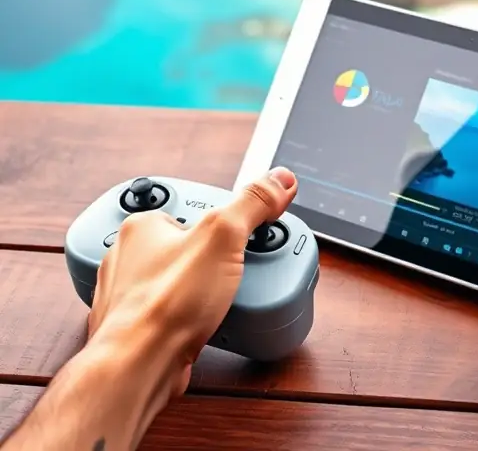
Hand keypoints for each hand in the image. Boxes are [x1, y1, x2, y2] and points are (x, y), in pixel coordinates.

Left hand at [87, 166, 297, 396]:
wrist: (137, 368)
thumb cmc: (166, 303)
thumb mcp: (224, 237)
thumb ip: (253, 203)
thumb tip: (279, 180)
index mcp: (142, 226)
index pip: (189, 207)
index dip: (219, 222)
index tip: (239, 235)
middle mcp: (128, 258)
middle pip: (187, 245)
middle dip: (215, 260)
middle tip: (235, 269)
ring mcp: (129, 295)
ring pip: (180, 282)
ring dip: (204, 290)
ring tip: (223, 298)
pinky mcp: (137, 328)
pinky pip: (173, 313)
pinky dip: (191, 318)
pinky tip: (205, 324)